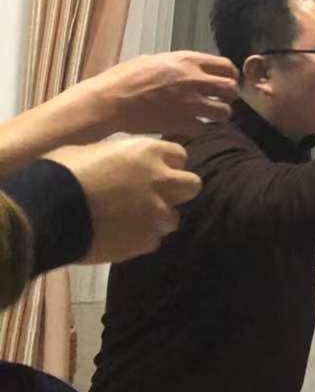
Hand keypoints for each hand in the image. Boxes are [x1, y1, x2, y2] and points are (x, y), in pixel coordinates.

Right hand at [46, 138, 201, 263]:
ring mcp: (156, 213)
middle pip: (192, 186)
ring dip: (158, 218)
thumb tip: (118, 162)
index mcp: (147, 152)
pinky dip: (140, 239)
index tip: (153, 171)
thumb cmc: (59, 174)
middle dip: (177, 190)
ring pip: (174, 217)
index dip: (166, 164)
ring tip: (132, 221)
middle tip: (155, 196)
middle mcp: (160, 181)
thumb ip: (117, 157)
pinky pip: (153, 240)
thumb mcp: (90, 151)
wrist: (45, 213)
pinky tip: (120, 237)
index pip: (179, 155)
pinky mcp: (145, 241)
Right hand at [88, 52, 236, 136]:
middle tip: (219, 100)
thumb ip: (178, 64)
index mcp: (188, 60)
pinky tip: (190, 127)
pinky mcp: (181, 123)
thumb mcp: (154, 60)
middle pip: (231, 89)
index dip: (229, 76)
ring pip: (224, 112)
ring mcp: (190, 103)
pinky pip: (204, 129)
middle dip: (228, 96)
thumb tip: (189, 68)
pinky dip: (199, 129)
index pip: (226, 66)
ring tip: (208, 116)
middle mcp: (194, 80)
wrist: (109, 101)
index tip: (225, 82)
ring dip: (218, 115)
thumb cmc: (125, 78)